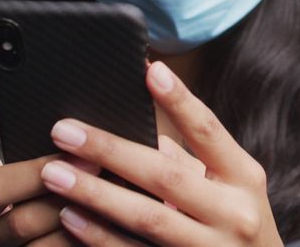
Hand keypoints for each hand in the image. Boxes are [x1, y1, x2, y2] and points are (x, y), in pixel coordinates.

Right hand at [0, 70, 96, 245]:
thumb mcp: (18, 171)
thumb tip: (35, 83)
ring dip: (69, 205)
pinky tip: (109, 221)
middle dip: (41, 169)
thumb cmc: (33, 204)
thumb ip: (28, 140)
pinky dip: (80, 237)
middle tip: (90, 158)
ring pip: (24, 225)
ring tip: (110, 187)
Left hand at [40, 61, 282, 245]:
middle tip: (65, 131)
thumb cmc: (238, 225)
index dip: (180, 100)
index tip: (151, 70)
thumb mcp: (233, 188)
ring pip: (147, 218)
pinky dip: (100, 237)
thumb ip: (192, 160)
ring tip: (56, 172)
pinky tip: (71, 218)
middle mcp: (232, 214)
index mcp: (244, 178)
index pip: (209, 131)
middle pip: (166, 175)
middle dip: (111, 150)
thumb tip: (140, 127)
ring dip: (96, 194)